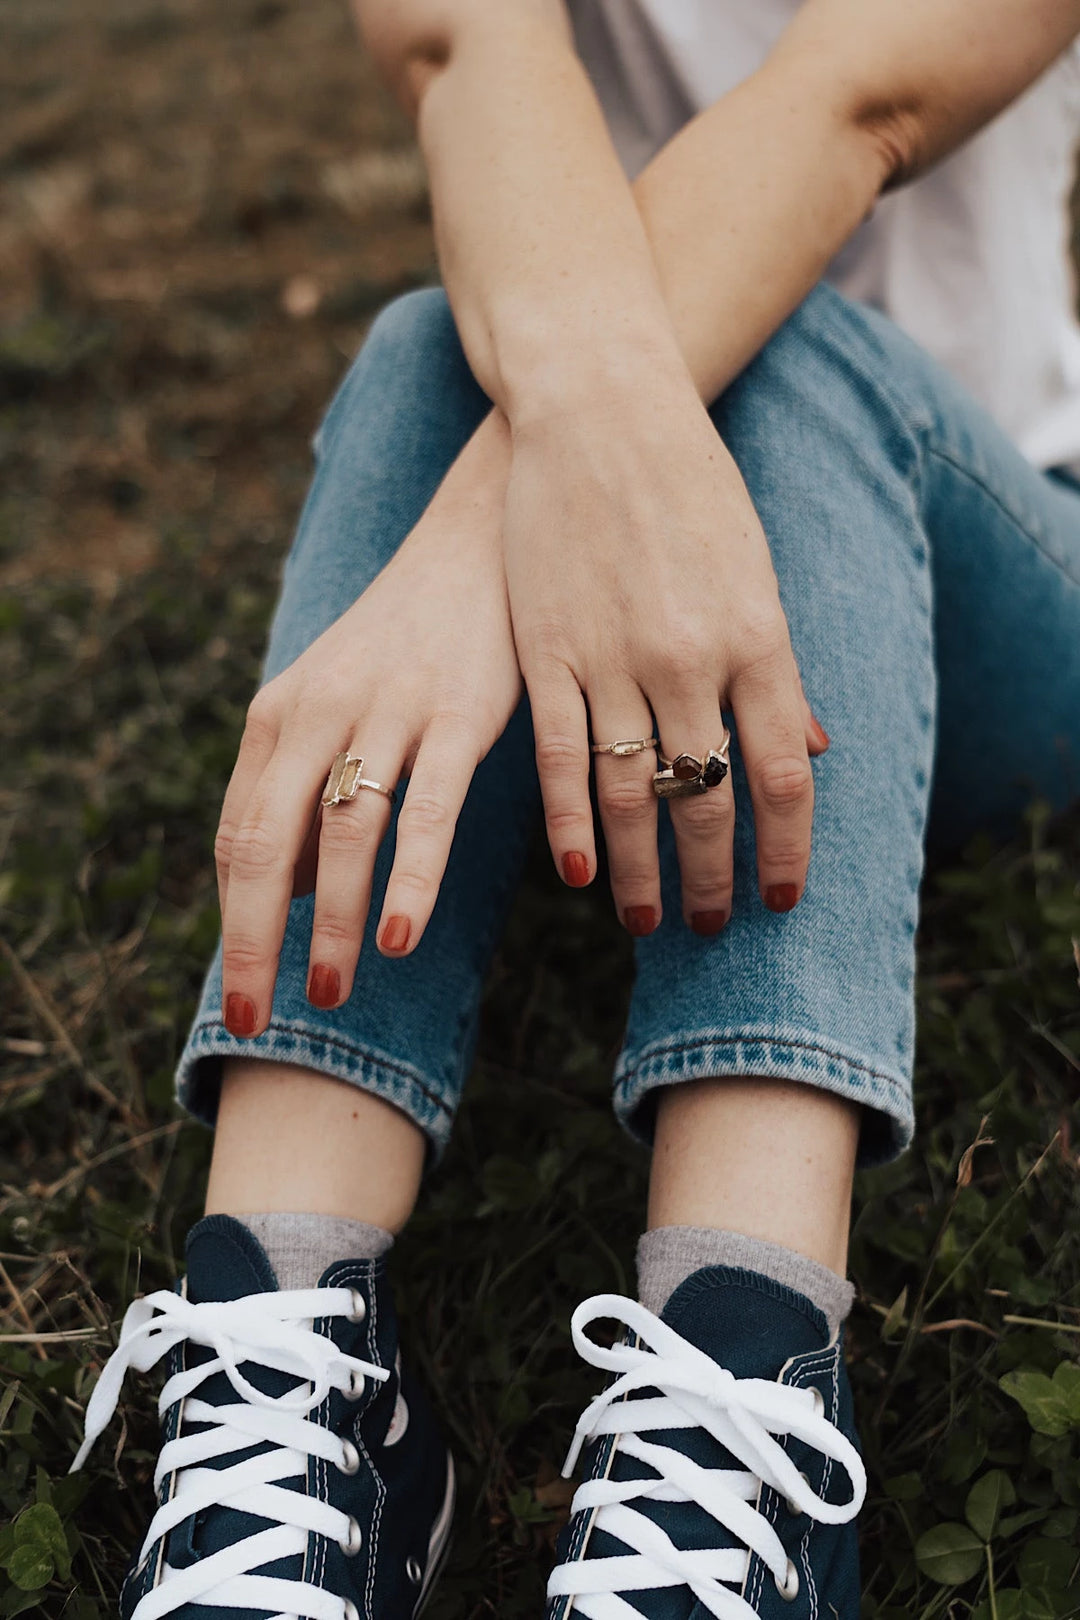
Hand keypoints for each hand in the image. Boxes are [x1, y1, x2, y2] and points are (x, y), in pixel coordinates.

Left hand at [214, 415, 520, 1035]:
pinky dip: (407, 880)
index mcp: (279, 715)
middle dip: (254, 944)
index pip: (239, 839)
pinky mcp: (455, 715)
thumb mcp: (330, 703)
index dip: (234, 925)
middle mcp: (317, 713)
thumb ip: (298, 789)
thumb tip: (279, 893)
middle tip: (256, 1021)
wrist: (476, 543)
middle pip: (265, 846)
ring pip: (341, 836)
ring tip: (328, 993)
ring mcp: (386, 712)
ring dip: (329, 924)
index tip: (244, 996)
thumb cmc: (402, 640)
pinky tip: (396, 937)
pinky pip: (426, 813)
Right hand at [502, 363, 827, 936]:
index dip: (786, 849)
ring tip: (646, 920)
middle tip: (707, 927)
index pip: (782, 776)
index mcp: (757, 639)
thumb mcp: (757, 575)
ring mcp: (613, 656)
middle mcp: (690, 659)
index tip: (781, 898)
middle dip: (712, 876)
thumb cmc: (694, 490)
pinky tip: (577, 872)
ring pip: (629, 792)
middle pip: (707, 799)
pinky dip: (567, 823)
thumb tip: (814, 752)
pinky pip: (558, 755)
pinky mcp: (547, 648)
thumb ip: (780, 671)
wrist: (605, 413)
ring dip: (641, 869)